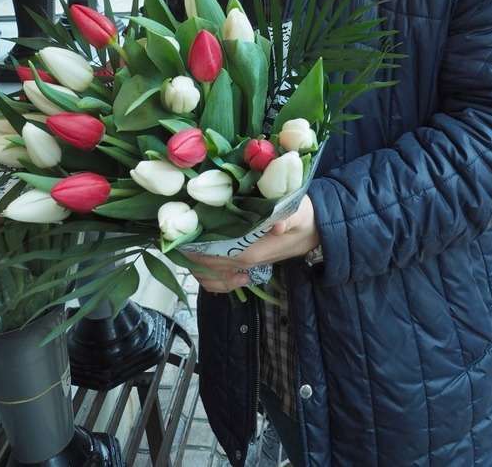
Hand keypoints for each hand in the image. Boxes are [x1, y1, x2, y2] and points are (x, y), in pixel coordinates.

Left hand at [186, 195, 318, 293]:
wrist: (314, 232)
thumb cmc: (304, 218)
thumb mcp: (301, 212)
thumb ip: (289, 217)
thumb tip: (276, 223)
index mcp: (254, 251)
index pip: (218, 255)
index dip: (198, 247)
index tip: (184, 231)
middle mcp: (245, 263)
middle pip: (210, 266)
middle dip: (191, 253)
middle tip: (177, 233)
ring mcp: (244, 266)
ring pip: (212, 277)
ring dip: (195, 265)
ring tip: (185, 245)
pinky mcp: (244, 265)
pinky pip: (221, 280)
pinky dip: (208, 275)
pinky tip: (203, 260)